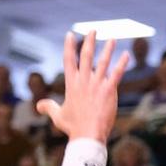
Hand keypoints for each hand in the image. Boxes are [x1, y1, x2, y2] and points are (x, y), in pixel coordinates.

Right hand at [38, 29, 128, 143]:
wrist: (87, 135)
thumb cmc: (73, 127)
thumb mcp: (57, 116)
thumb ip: (48, 107)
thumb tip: (39, 105)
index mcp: (71, 84)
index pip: (69, 60)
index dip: (70, 46)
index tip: (71, 34)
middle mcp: (84, 81)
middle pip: (86, 56)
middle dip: (90, 41)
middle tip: (93, 30)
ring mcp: (97, 85)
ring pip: (103, 62)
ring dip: (108, 49)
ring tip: (112, 39)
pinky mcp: (109, 91)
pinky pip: (117, 74)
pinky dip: (122, 64)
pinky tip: (126, 55)